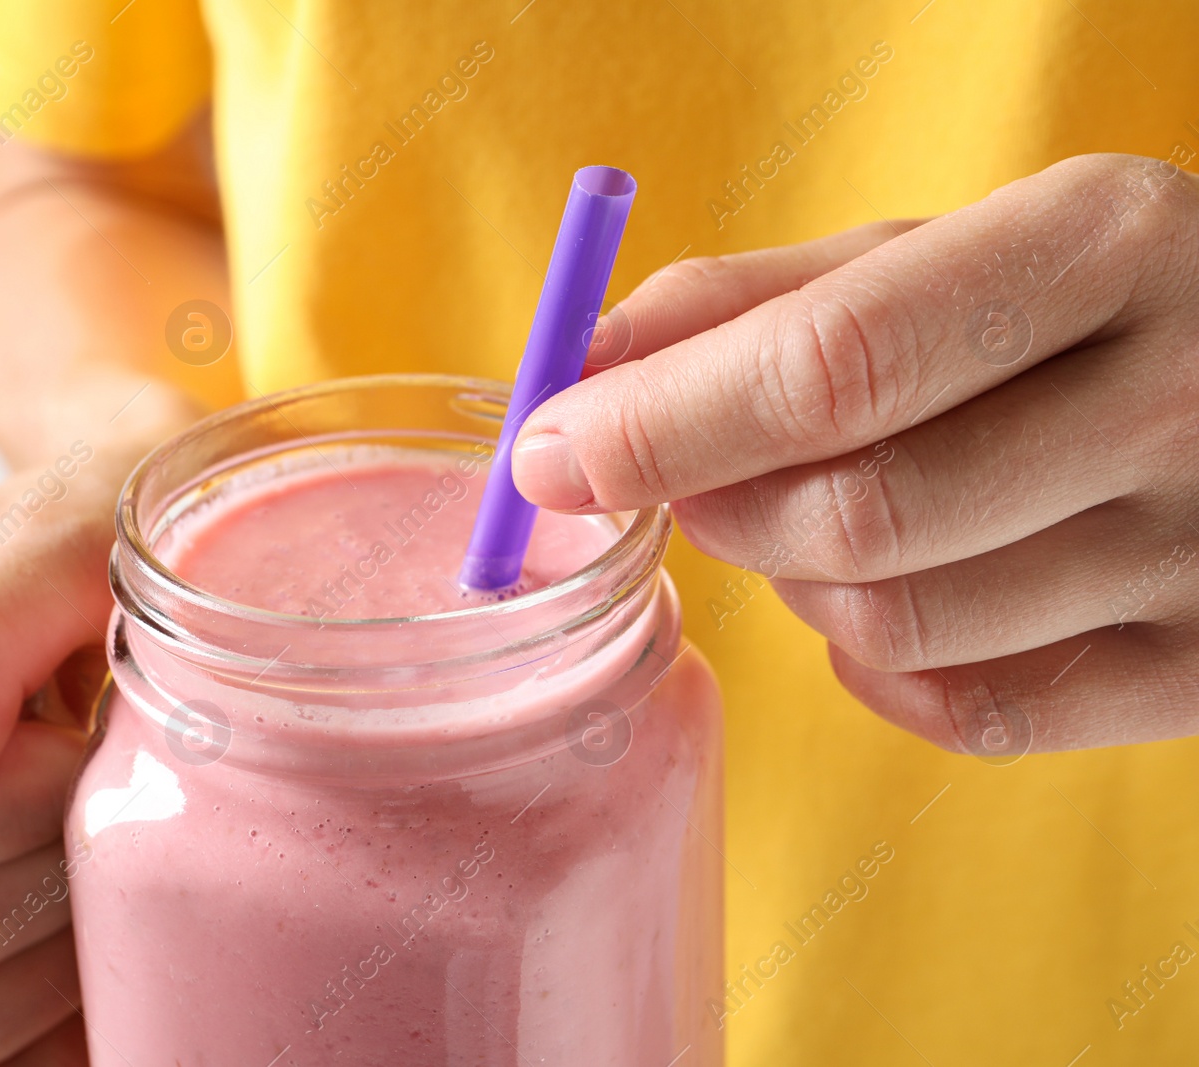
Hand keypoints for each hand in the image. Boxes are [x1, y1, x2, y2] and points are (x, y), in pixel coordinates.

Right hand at [0, 444, 144, 1065]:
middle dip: (56, 858)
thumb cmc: (125, 530)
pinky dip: (76, 1006)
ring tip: (135, 830)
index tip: (95, 726)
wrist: (201, 555)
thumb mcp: (62, 531)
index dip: (13, 796)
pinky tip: (129, 916)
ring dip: (74, 935)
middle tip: (130, 771)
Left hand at [514, 153, 1198, 755]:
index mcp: (1107, 247)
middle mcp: (1178, 400)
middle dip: (717, 507)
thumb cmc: (1084, 305)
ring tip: (817, 517)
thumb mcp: (949, 246)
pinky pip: (971, 714)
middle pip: (853, 517)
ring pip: (896, 626)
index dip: (660, 425)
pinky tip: (885, 597)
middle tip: (687, 479)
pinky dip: (875, 670)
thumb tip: (590, 356)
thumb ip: (767, 295)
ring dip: (795, 584)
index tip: (550, 454)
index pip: (830, 368)